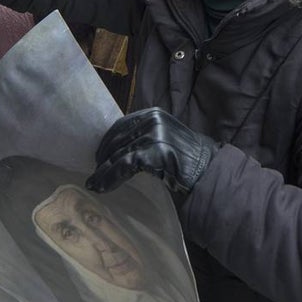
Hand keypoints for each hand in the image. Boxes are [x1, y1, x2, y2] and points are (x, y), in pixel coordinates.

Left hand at [86, 107, 215, 194]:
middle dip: (102, 159)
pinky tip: (102, 187)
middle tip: (94, 173)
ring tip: (93, 184)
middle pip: (117, 140)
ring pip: (117, 154)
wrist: (208, 169)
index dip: (107, 142)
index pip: (121, 125)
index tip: (99, 156)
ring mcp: (152, 135)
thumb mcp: (165, 136)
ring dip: (102, 172)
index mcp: (153, 113)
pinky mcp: (153, 153)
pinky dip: (109, 178)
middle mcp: (152, 120)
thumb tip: (118, 148)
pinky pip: (123, 167)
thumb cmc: (187, 157)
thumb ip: (146, 135)